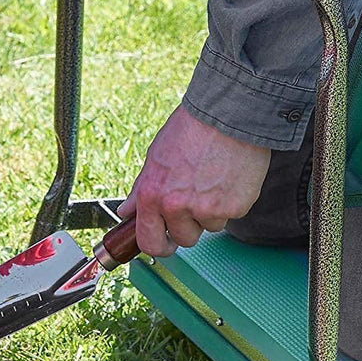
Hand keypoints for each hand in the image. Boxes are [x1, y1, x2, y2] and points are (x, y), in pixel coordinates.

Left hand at [118, 106, 270, 256]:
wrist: (229, 115)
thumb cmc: (192, 129)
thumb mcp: (156, 156)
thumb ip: (142, 189)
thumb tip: (127, 212)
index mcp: (153, 195)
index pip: (149, 241)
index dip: (158, 245)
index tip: (165, 243)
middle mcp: (177, 206)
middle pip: (184, 239)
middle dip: (190, 226)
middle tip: (197, 202)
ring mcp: (207, 209)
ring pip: (209, 226)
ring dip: (212, 212)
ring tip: (214, 181)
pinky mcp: (234, 207)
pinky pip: (231, 215)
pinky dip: (231, 202)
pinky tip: (229, 178)